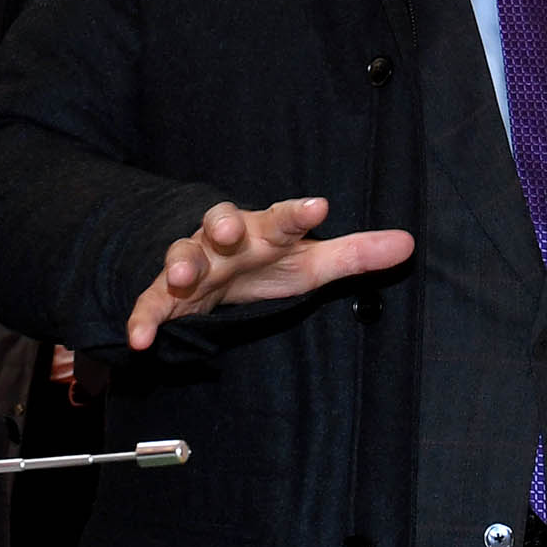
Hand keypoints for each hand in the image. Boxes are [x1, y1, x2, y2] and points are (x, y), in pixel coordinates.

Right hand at [127, 196, 413, 349]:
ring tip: (185, 275)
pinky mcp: (167, 294)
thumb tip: (408, 243)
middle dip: (224, 225)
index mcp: (264, 230)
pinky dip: (143, 319)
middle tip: (231, 232)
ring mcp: (193, 263)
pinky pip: (151, 302)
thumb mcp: (310, 263)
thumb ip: (355, 255)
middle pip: (222, 222)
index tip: (319, 208)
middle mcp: (225, 240)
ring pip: (183, 254)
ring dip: (183, 262)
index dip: (299, 213)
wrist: (211, 271)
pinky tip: (139, 339)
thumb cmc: (265, 262)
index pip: (285, 217)